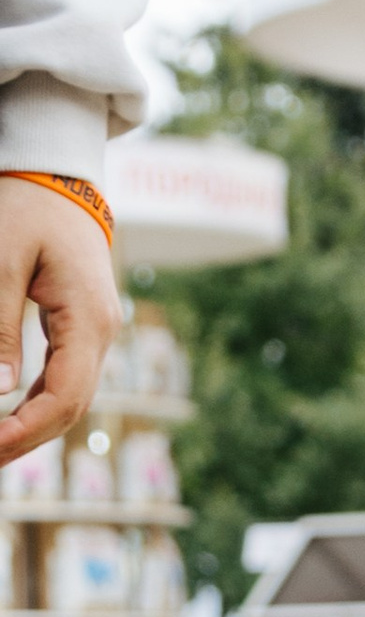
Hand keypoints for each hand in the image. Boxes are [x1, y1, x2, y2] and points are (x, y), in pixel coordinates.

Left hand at [0, 183, 118, 465]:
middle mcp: (103, 332)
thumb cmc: (26, 208)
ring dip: (33, 426)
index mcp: (89, 319)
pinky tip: (10, 415)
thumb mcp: (1, 261)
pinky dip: (38, 402)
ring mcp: (98, 331)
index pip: (64, 398)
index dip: (24, 433)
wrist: (59, 176)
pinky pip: (66, 377)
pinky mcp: (84, 326)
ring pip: (71, 397)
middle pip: (72, 408)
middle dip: (26, 440)